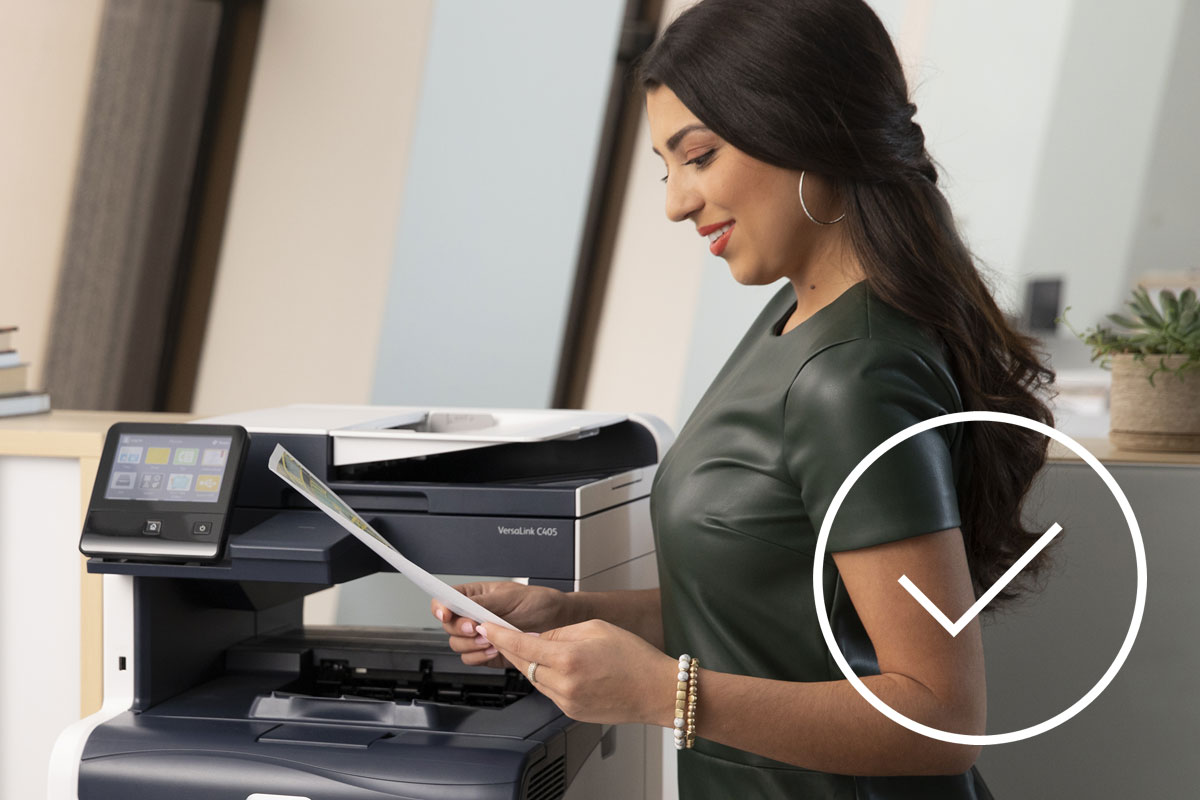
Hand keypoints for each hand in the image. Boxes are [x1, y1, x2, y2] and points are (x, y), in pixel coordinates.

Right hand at [431, 581, 573, 669]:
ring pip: (457, 645)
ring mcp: (479, 635)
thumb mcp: (511, 596)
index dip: (440, 606)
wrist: (558, 623)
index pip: (446, 599)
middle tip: (476, 628)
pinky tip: (495, 650)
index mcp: (474, 596)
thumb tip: (464, 605)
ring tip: (491, 640)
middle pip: (448, 626)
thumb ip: (485, 602)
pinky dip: (479, 657)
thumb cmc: (538, 603)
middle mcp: (473, 615)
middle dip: (460, 629)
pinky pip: (471, 659)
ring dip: (471, 645)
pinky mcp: (486, 653)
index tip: (446, 613)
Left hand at [475, 619, 676, 726]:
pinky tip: (561, 668)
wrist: (656, 690)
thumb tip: (538, 635)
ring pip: (534, 679)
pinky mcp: (571, 712)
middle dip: (511, 648)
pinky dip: (547, 677)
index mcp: (568, 658)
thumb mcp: (596, 628)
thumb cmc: (635, 658)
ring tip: (543, 649)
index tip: (485, 627)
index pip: (520, 645)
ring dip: (531, 663)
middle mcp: (563, 683)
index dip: (499, 636)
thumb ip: (561, 631)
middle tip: (504, 634)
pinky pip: (549, 691)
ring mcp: (566, 701)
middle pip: (522, 664)